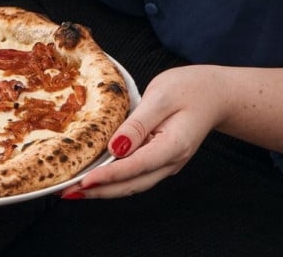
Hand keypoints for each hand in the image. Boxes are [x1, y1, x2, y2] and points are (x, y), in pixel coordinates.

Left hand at [61, 65, 228, 198]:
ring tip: (74, 190)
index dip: (108, 176)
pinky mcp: (159, 159)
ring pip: (132, 184)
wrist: (215, 94)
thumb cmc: (190, 89)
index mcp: (173, 147)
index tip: (83, 182)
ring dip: (104, 189)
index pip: (135, 167)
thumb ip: (138, 124)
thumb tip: (115, 147)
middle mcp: (170, 162)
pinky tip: (95, 178)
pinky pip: (135, 175)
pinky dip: (114, 180)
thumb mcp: (162, 98)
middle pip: (131, 184)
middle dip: (99, 191)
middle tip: (67, 193)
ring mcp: (166, 164)